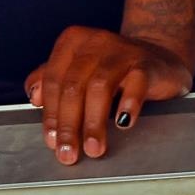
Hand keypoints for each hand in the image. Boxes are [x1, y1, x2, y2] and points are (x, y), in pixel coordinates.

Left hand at [25, 25, 192, 164]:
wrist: (158, 58)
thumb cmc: (111, 69)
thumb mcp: (79, 70)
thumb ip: (53, 81)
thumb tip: (35, 99)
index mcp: (71, 42)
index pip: (53, 81)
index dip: (50, 114)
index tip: (51, 141)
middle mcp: (93, 42)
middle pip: (73, 87)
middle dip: (68, 124)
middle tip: (69, 152)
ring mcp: (121, 51)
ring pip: (99, 88)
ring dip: (93, 122)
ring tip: (93, 148)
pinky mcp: (146, 64)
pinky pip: (136, 84)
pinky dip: (128, 105)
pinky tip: (123, 124)